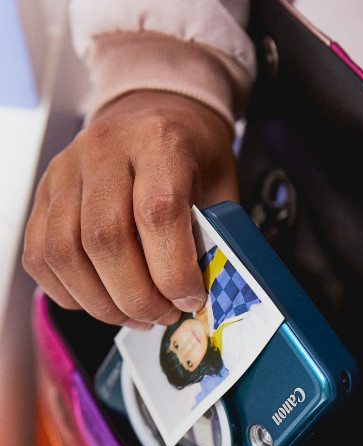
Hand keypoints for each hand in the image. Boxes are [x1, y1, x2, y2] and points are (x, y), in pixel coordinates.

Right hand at [23, 91, 238, 327]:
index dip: (173, 271)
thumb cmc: (193, 156)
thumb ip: (216, 239)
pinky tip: (102, 302)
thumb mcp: (221, 188)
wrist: (156, 111)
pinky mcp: (43, 193)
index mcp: (159, 143)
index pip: (157, 214)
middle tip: (164, 315)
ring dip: (102, 302)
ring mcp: (65, 170)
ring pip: (65, 252)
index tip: (191, 299)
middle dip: (137, 296)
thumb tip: (202, 298)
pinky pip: (40, 254)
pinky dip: (69, 291)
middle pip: (105, 239)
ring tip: (136, 316)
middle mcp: (104, 150)